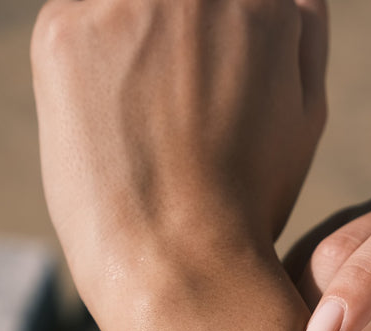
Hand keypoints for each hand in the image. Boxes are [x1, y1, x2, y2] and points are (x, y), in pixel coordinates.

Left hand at [31, 0, 326, 312]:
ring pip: (123, 7)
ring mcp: (127, 1)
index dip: (211, 47)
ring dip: (128, 47)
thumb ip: (303, 37)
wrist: (180, 263)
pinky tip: (106, 123)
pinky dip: (85, 68)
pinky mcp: (65, 30)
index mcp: (265, 0)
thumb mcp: (306, 117)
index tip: (201, 86)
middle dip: (170, 40)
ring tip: (140, 120)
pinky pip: (75, 27)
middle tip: (169, 107)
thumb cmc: (247, 205)